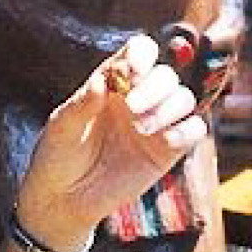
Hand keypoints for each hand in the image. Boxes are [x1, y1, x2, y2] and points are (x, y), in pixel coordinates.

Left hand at [14, 34, 207, 251]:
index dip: (142, 54)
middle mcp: (138, 97)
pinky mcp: (167, 151)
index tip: (132, 70)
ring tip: (140, 128)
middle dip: (154, 86)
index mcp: (112, 82)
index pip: (139, 52)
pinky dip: (187, 130)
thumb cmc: (57, 155)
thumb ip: (82, 104)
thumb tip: (102, 81)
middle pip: (166, 74)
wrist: (63, 199)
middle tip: (132, 107)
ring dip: (168, 108)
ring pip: (183, 99)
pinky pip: (194, 130)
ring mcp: (155, 123)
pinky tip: (166, 141)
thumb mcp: (62, 126)